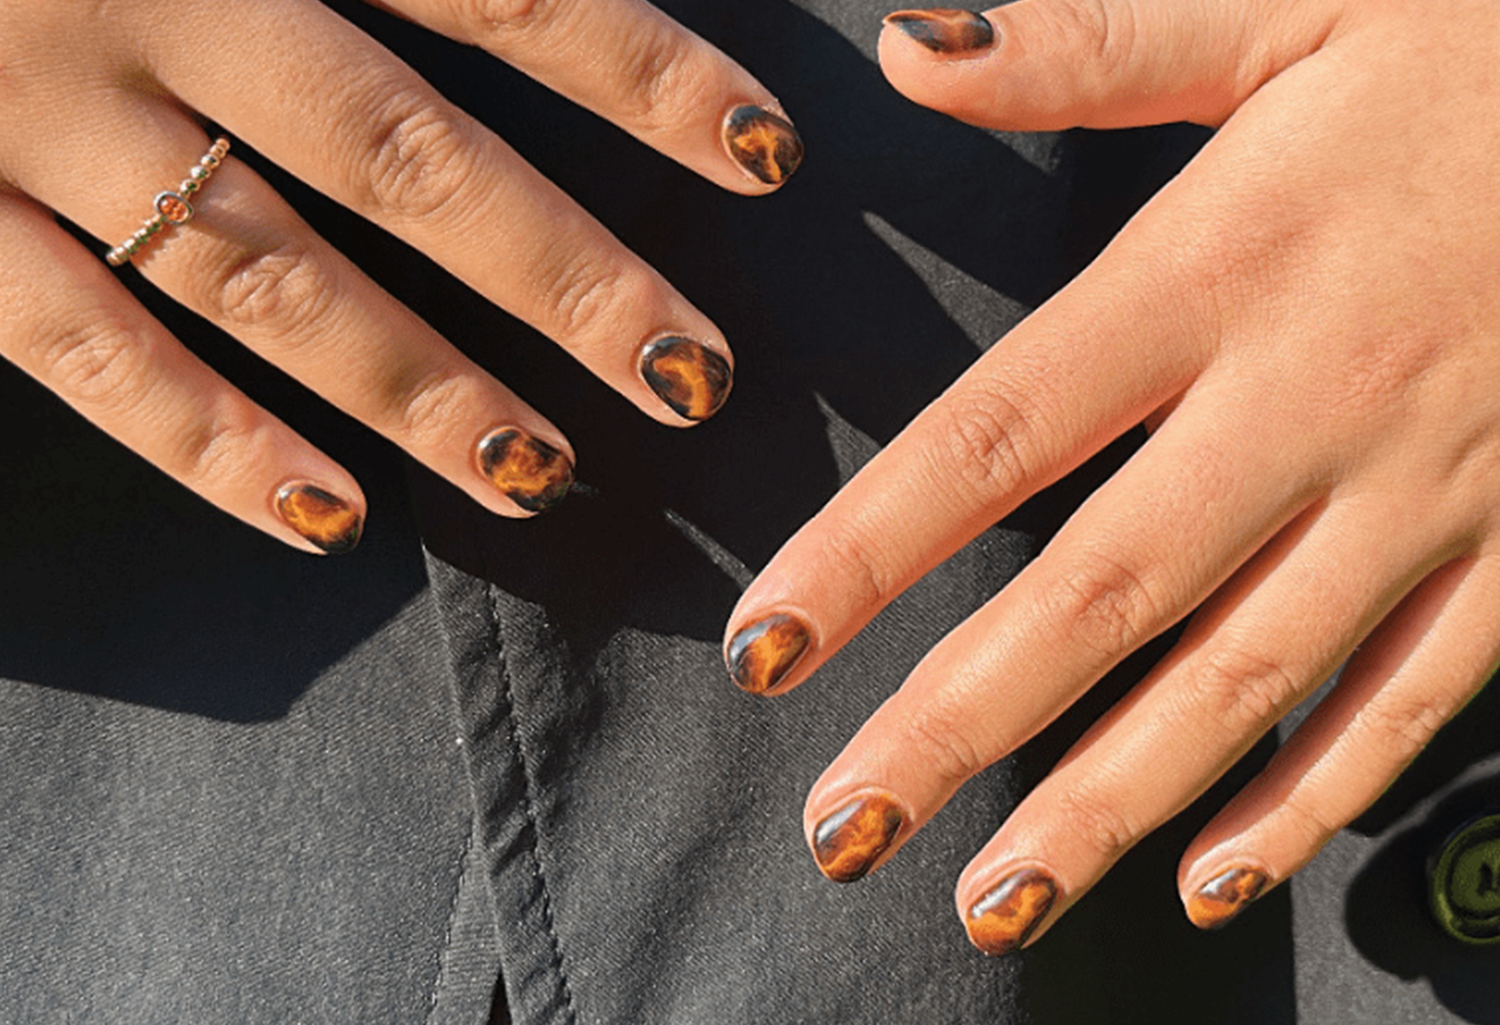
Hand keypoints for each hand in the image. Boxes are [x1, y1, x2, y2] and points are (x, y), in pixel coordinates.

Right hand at [0, 0, 800, 552]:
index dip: (634, 71)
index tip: (761, 154)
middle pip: (401, 154)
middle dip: (561, 274)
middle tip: (693, 373)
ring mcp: (26, 114)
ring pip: (261, 276)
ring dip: (415, 388)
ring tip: (544, 476)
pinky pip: (77, 349)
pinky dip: (203, 440)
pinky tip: (329, 519)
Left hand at [723, 0, 1499, 951]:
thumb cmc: (1488, 41)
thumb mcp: (1296, 2)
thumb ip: (1095, 44)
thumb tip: (910, 49)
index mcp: (1222, 267)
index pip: (995, 434)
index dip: (865, 551)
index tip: (765, 649)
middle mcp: (1309, 401)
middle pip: (1097, 593)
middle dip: (957, 727)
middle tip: (845, 831)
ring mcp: (1426, 490)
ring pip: (1241, 683)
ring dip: (1106, 805)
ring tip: (992, 902)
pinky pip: (1409, 700)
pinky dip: (1310, 800)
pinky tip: (1210, 876)